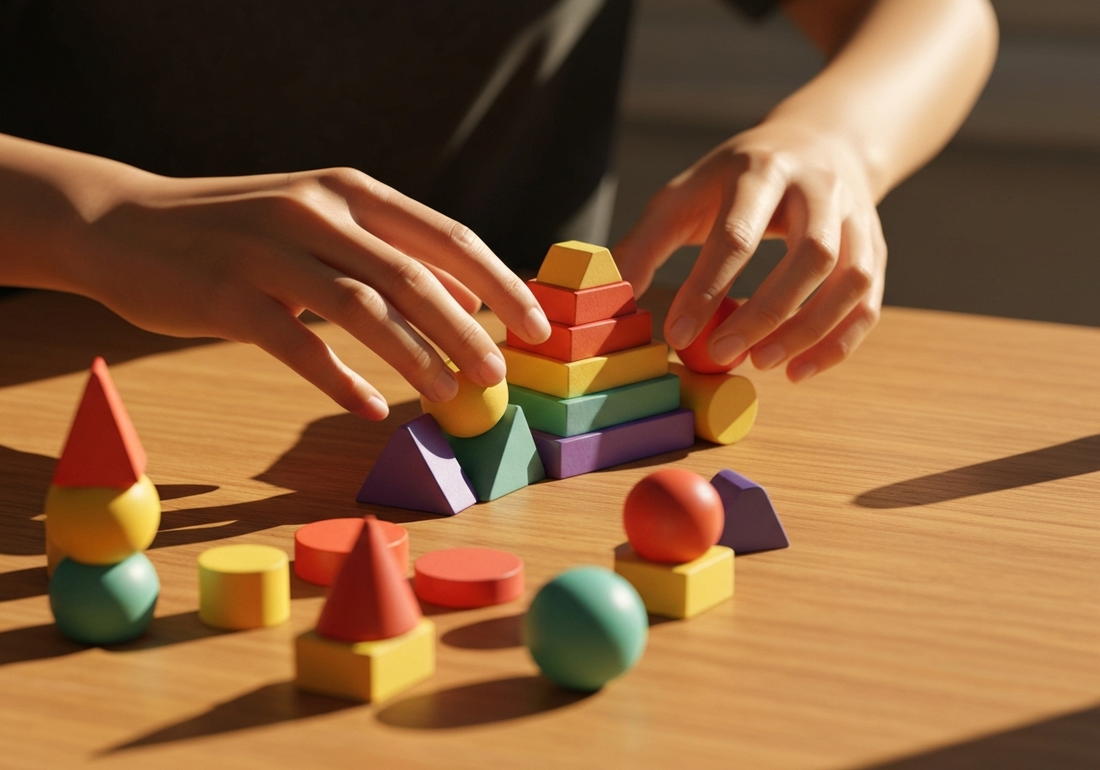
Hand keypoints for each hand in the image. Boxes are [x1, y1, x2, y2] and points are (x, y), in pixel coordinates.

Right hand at [77, 167, 550, 416]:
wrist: (122, 223)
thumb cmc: (238, 230)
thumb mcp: (317, 220)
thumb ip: (387, 252)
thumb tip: (466, 300)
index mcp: (349, 191)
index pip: (445, 237)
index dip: (498, 283)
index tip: (534, 327)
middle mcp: (316, 212)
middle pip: (413, 277)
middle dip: (468, 331)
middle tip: (500, 377)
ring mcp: (269, 252)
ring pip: (364, 310)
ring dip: (416, 359)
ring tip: (449, 398)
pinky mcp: (228, 296)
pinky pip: (298, 345)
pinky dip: (339, 379)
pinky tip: (369, 408)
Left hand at [615, 120, 885, 381]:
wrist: (819, 140)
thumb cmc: (736, 179)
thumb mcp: (684, 195)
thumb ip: (646, 243)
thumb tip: (610, 296)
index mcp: (761, 170)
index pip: (737, 233)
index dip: (707, 287)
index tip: (678, 333)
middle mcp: (818, 189)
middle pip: (810, 255)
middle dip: (766, 313)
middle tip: (723, 355)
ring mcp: (855, 217)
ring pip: (850, 280)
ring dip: (810, 331)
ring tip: (763, 364)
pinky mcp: (874, 245)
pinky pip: (868, 301)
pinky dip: (839, 342)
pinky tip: (800, 370)